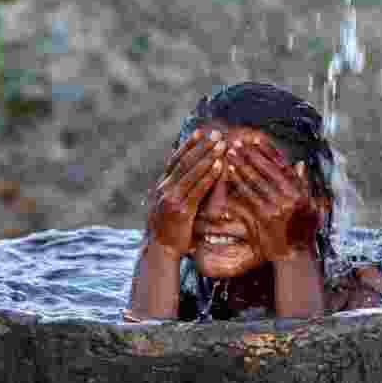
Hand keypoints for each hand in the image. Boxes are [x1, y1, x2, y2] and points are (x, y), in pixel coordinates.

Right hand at [146, 130, 227, 255]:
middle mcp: (163, 188)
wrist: (159, 250)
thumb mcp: (167, 205)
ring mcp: (171, 199)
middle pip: (185, 161)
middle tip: (217, 134)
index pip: (175, 159)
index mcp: (160, 185)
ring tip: (221, 145)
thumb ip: (176, 190)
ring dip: (208, 157)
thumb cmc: (168, 229)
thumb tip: (189, 176)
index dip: (188, 145)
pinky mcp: (181, 210)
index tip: (201, 132)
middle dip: (202, 146)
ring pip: (191, 172)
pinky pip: (197, 189)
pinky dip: (209, 176)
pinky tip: (219, 167)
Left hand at [222, 136, 320, 262]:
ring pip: (253, 183)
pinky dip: (235, 187)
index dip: (266, 152)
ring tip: (229, 157)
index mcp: (299, 191)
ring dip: (239, 169)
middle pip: (264, 172)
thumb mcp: (309, 205)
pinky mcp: (261, 218)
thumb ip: (303, 184)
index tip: (255, 140)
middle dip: (248, 157)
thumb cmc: (302, 229)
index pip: (280, 166)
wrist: (295, 254)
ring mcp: (274, 208)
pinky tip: (227, 178)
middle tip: (235, 145)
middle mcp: (287, 198)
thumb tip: (300, 164)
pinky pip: (245, 199)